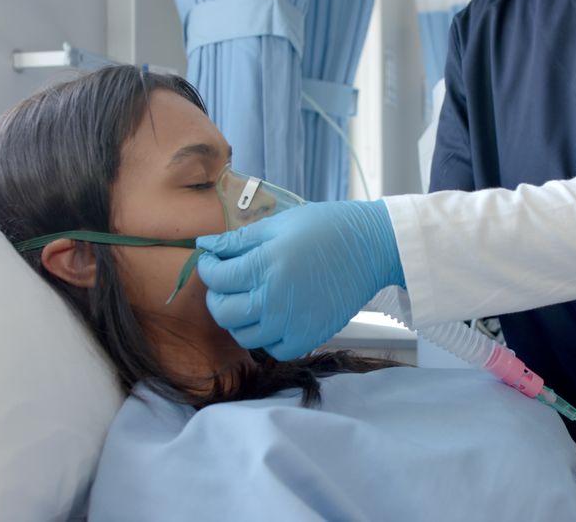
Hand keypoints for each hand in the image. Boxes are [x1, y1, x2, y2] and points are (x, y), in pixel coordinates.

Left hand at [196, 200, 404, 359]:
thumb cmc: (325, 228)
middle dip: (218, 296)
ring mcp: (293, 322)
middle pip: (223, 312)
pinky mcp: (310, 336)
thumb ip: (238, 240)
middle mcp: (276, 299)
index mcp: (266, 265)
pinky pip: (274, 350)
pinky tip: (273, 317)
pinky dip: (268, 338)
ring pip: (244, 335)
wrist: (370, 247)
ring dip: (240, 318)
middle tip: (228, 283)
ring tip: (251, 299)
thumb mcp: (278, 225)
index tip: (215, 261)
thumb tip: (204, 244)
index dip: (208, 267)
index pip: (216, 277)